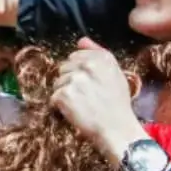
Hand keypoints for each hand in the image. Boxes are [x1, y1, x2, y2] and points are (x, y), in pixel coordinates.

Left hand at [53, 38, 146, 159]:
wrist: (117, 130)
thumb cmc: (118, 105)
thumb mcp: (116, 74)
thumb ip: (98, 53)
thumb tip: (81, 40)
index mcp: (103, 57)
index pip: (76, 56)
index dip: (79, 72)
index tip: (87, 85)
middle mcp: (89, 65)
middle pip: (64, 68)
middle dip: (70, 82)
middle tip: (84, 98)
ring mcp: (75, 79)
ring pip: (57, 83)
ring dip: (64, 95)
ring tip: (80, 106)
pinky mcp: (64, 94)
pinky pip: (53, 98)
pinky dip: (59, 108)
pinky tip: (73, 113)